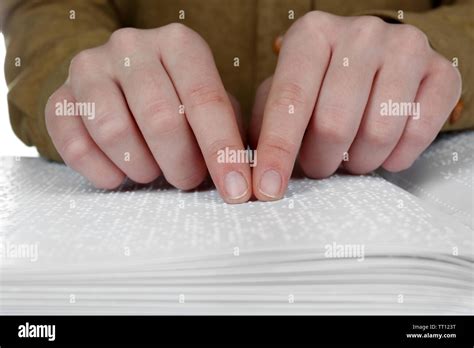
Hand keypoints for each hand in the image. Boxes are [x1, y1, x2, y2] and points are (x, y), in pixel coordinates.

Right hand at [46, 24, 250, 202]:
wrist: (120, 82)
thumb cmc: (177, 99)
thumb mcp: (209, 105)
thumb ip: (229, 131)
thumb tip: (246, 176)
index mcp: (178, 44)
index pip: (205, 101)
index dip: (222, 151)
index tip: (236, 190)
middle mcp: (132, 47)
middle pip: (160, 120)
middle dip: (181, 164)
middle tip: (186, 180)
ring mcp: (89, 68)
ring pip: (115, 133)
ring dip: (142, 167)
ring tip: (152, 170)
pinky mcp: (59, 97)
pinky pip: (76, 147)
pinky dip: (104, 172)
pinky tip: (120, 174)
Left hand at [250, 11, 460, 200]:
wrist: (376, 63)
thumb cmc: (321, 87)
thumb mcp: (282, 95)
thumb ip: (264, 125)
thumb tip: (249, 170)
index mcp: (312, 35)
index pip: (290, 100)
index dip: (277, 151)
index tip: (267, 190)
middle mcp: (360, 33)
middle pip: (335, 124)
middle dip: (321, 161)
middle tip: (319, 164)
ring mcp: (406, 48)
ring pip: (378, 133)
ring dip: (358, 162)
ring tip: (350, 156)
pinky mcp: (443, 71)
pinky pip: (420, 133)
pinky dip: (396, 156)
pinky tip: (383, 150)